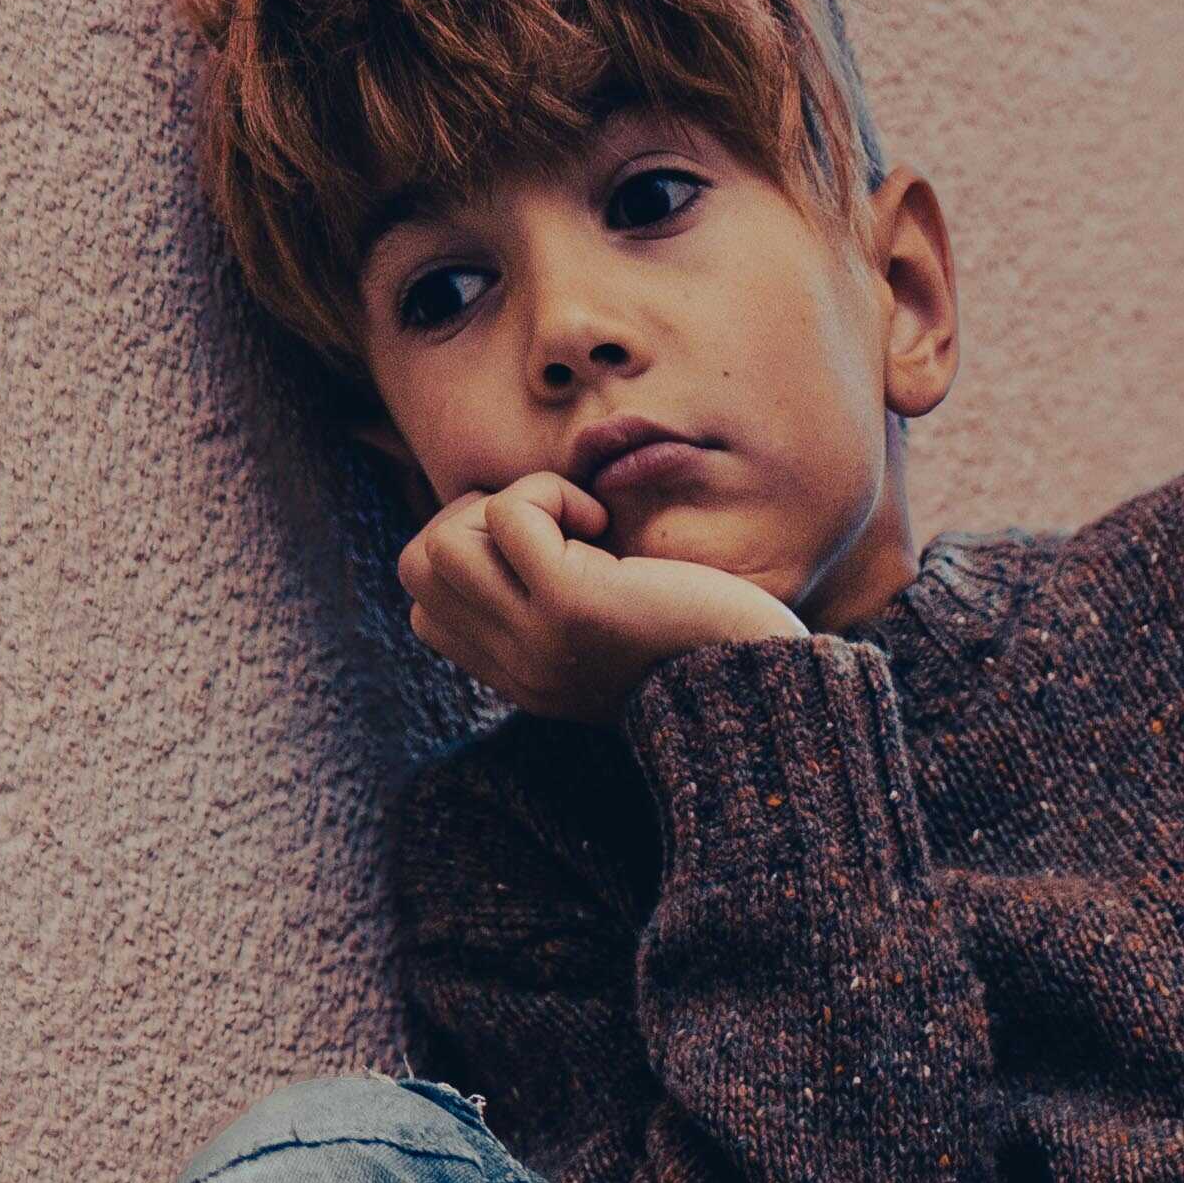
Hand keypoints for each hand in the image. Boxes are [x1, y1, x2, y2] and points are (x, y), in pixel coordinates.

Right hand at [396, 473, 803, 719]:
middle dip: (473, 520)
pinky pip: (509, 515)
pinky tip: (603, 525)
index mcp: (521, 677)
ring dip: (509, 504)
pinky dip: (550, 494)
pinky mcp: (570, 606)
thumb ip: (543, 600)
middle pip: (418, 566)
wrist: (765, 688)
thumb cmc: (704, 642)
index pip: (423, 606)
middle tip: (552, 530)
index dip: (467, 553)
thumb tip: (496, 522)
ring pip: (444, 540)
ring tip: (578, 526)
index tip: (541, 552)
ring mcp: (537, 641)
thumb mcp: (605, 630)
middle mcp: (518, 668)